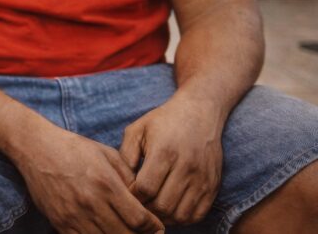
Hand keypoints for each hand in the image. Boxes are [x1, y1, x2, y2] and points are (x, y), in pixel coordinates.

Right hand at [15, 126, 163, 233]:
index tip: (157, 226)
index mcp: (105, 184)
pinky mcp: (60, 223)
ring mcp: (73, 216)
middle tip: (144, 232)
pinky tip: (104, 232)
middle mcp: (90, 203)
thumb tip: (146, 200)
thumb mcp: (107, 154)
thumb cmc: (74, 148)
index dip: (153, 227)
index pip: (139, 219)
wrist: (36, 148)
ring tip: (125, 231)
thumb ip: (129, 178)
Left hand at [120, 94, 224, 225]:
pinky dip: (182, 218)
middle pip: (163, 205)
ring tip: (152, 209)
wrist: (199, 112)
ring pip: (181, 215)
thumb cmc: (163, 121)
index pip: (145, 188)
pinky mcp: (213, 186)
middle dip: (146, 210)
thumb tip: (119, 182)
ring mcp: (202, 179)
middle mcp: (186, 167)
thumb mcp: (137, 129)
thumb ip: (125, 155)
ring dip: (163, 218)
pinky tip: (170, 209)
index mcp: (164, 152)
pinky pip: (198, 214)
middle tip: (137, 205)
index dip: (133, 196)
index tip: (127, 192)